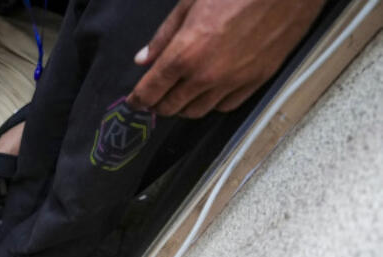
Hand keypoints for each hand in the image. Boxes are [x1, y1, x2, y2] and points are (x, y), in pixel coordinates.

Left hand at [127, 0, 323, 117]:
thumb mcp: (189, 3)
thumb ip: (164, 36)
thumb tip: (143, 59)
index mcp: (185, 53)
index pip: (150, 91)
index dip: (137, 100)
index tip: (134, 101)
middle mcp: (206, 75)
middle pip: (171, 107)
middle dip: (158, 104)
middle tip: (155, 97)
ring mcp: (233, 81)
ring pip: (197, 112)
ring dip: (184, 106)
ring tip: (181, 94)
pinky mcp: (256, 81)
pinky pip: (226, 106)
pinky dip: (213, 103)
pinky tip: (210, 91)